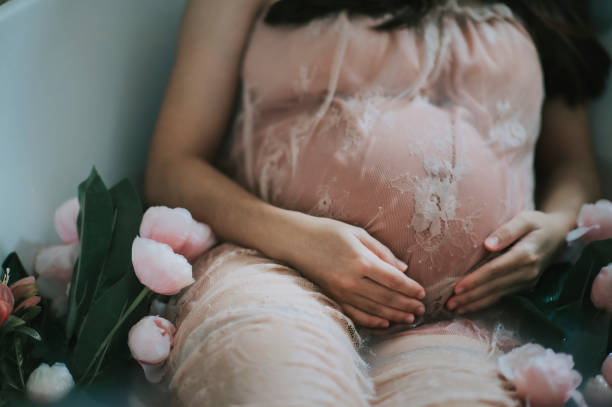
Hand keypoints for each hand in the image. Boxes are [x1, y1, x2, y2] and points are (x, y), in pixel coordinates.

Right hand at [279, 212, 425, 327]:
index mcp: (361, 260)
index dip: (410, 288)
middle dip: (407, 304)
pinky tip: (385, 323)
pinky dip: (372, 321)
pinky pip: (356, 314)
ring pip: (374, 309)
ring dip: (394, 315)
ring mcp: (341, 292)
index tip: (422, 293)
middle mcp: (352, 280)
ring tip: (410, 318)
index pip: (393, 280)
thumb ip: (381, 251)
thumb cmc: (327, 231)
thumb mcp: (357, 233)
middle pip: (386, 297)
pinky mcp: (332, 297)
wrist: (295, 240)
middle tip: (422, 309)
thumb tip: (403, 269)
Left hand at [446, 210, 573, 313]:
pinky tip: (468, 307)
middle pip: (493, 287)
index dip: (476, 280)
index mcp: (526, 255)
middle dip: (470, 297)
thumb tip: (488, 245)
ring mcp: (527, 281)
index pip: (495, 270)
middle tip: (448, 304)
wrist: (559, 234)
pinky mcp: (524, 285)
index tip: (457, 287)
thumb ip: (506, 231)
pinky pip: (501, 296)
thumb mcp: (525, 219)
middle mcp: (527, 272)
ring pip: (496, 295)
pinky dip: (484, 303)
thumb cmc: (537, 223)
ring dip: (474, 303)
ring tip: (453, 308)